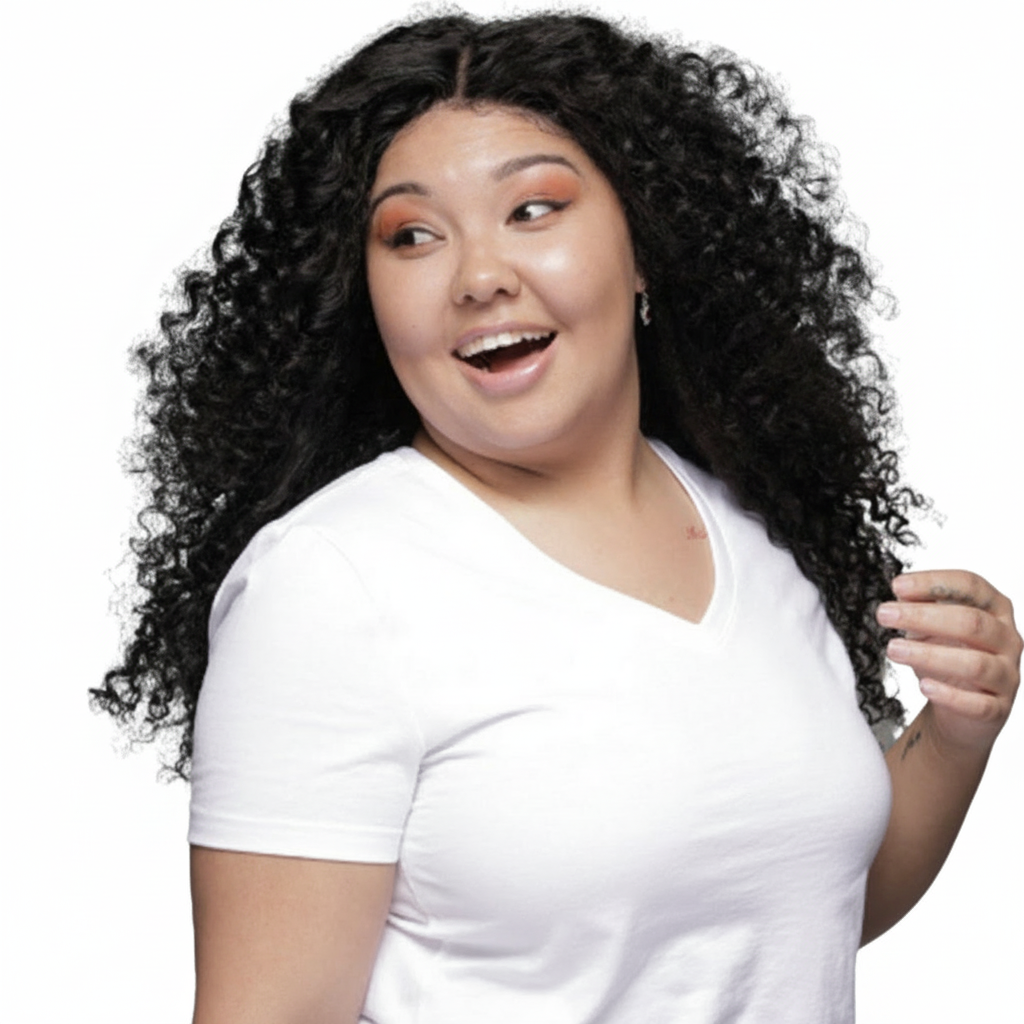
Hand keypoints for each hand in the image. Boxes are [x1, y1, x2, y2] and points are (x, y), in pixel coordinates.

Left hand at [876, 570, 1020, 757]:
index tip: (896, 585)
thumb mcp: (930, 627)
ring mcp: (1007, 675)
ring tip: (892, 649)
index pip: (971, 586)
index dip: (934, 583)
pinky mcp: (998, 708)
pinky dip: (950, 695)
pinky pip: (979, 704)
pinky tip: (924, 686)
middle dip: (923, 617)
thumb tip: (902, 591)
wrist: (962, 709)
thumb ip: (920, 607)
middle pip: (972, 622)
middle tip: (883, 614)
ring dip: (929, 655)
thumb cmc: (947, 655)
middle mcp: (1008, 639)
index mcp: (995, 609)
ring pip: (975, 663)